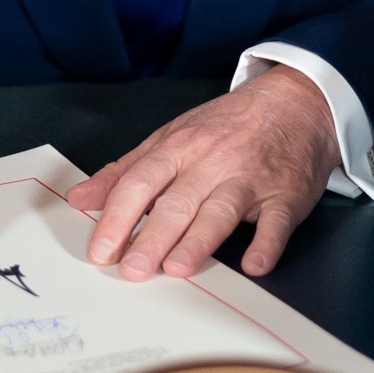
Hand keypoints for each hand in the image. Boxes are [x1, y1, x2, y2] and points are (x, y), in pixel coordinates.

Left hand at [65, 64, 339, 280]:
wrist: (294, 103)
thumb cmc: (226, 125)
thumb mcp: (169, 137)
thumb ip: (124, 171)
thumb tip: (79, 199)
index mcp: (178, 147)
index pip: (139, 183)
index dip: (117, 217)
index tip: (100, 250)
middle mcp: (212, 162)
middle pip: (177, 202)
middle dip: (152, 236)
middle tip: (132, 269)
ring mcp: (250, 178)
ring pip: (220, 210)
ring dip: (200, 240)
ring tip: (177, 268)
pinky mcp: (285, 194)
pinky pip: (276, 221)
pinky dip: (267, 243)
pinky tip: (255, 264)